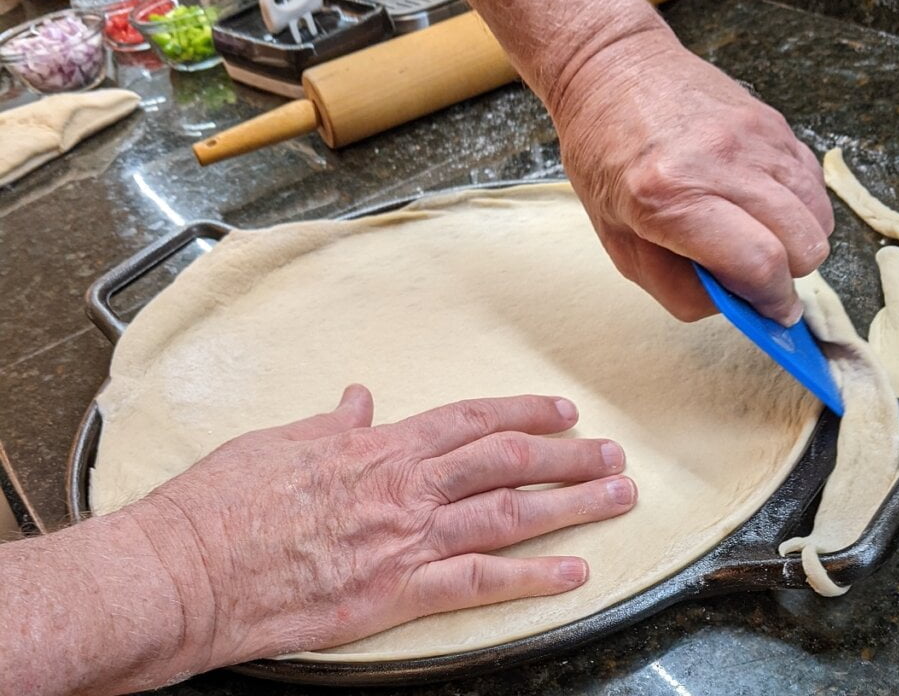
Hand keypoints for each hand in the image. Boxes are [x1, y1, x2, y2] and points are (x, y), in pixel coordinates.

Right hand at [128, 386, 634, 672]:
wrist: (186, 569)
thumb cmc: (223, 502)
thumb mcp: (279, 442)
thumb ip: (332, 423)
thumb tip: (359, 400)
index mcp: (377, 447)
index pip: (469, 420)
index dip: (522, 412)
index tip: (560, 412)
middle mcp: (403, 488)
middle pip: (505, 462)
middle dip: (567, 457)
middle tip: (612, 454)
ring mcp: (405, 541)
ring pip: (508, 515)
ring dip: (571, 505)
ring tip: (617, 497)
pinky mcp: (395, 594)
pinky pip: (480, 584)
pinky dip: (532, 578)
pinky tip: (574, 573)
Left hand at [552, 28, 833, 324]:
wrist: (612, 71)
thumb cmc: (604, 160)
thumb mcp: (619, 243)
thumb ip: (678, 287)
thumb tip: (737, 306)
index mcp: (669, 197)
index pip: (759, 263)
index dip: (773, 302)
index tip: (773, 315)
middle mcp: (720, 162)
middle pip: (803, 244)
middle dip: (788, 275)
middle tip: (757, 276)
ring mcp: (754, 136)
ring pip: (818, 215)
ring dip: (798, 240)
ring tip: (757, 236)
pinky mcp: (773, 121)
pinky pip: (813, 183)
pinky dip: (799, 206)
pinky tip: (761, 204)